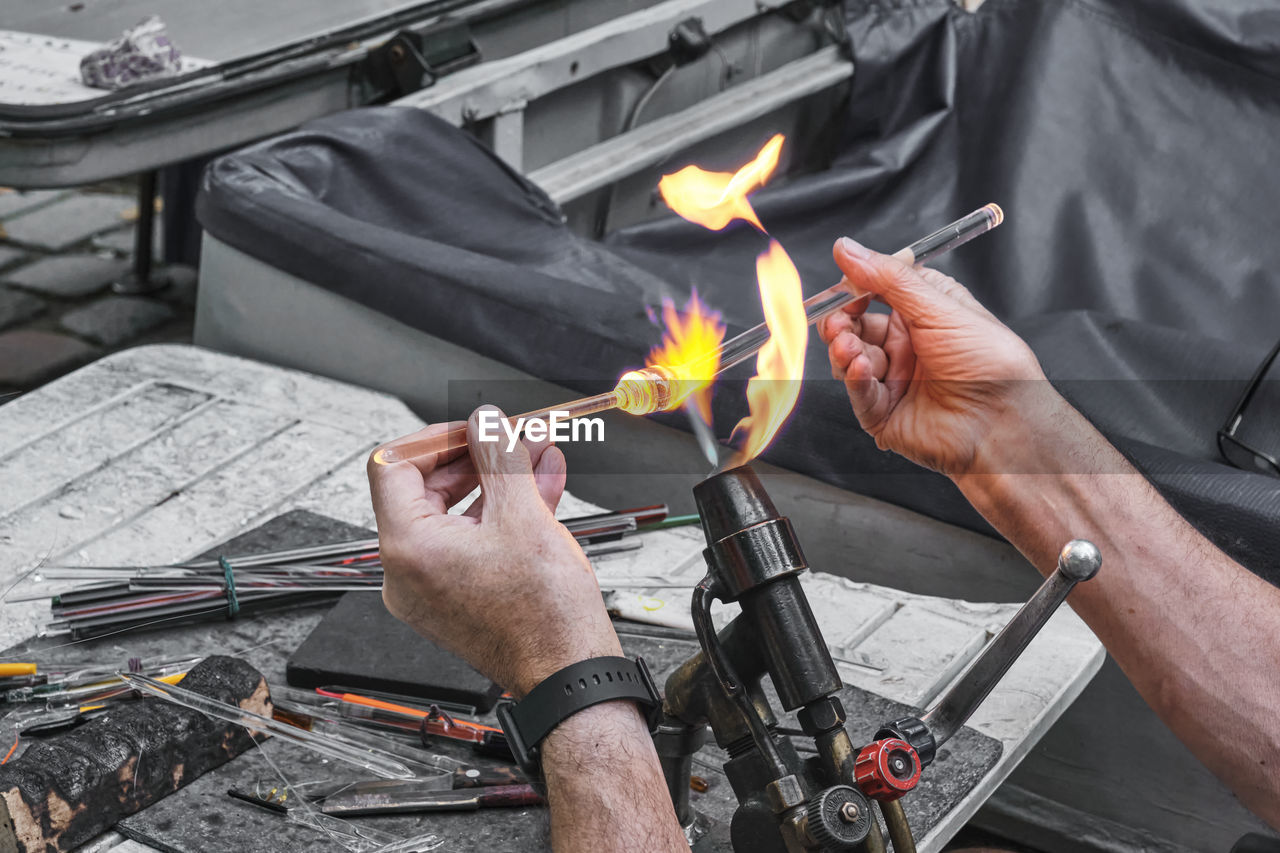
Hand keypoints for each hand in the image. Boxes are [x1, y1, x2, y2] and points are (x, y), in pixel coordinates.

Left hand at [367, 406, 620, 696]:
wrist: (569, 673)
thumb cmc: (545, 616)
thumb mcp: (523, 514)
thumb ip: (498, 455)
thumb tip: (486, 423)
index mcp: (407, 548)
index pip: (395, 466)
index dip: (437, 437)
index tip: (475, 429)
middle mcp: (408, 572)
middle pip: (427, 487)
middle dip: (478, 455)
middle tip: (514, 436)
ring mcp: (431, 588)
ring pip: (456, 513)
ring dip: (498, 480)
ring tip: (538, 455)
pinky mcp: (457, 598)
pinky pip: (470, 541)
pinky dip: (501, 513)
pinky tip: (541, 487)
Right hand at [818, 237, 1048, 476]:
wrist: (1003, 422)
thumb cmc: (991, 364)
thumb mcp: (939, 307)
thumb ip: (889, 279)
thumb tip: (848, 249)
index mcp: (924, 313)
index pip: (877, 291)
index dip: (855, 287)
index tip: (841, 285)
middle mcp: (908, 345)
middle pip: (856, 326)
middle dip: (841, 322)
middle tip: (836, 321)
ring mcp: (895, 379)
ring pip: (851, 359)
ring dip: (845, 350)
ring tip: (850, 348)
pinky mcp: (885, 413)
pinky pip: (858, 393)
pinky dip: (854, 379)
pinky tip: (861, 369)